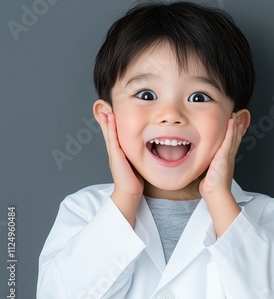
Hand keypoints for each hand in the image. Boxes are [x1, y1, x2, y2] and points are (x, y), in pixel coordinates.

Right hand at [96, 111, 143, 225]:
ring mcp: (113, 152)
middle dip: (106, 119)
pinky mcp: (115, 155)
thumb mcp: (136, 163)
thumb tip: (146, 148)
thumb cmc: (134, 180)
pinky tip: (111, 119)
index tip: (110, 111)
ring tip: (105, 108)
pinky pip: (113, 138)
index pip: (114, 134)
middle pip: (109, 131)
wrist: (129, 192)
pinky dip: (111, 128)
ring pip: (109, 133)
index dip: (111, 123)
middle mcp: (114, 151)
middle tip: (103, 105)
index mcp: (119, 152)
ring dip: (107, 120)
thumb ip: (137, 155)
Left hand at [199, 112, 243, 199]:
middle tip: (237, 118)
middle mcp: (229, 157)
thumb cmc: (211, 188)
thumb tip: (201, 166)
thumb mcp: (209, 174)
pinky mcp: (225, 155)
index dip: (233, 136)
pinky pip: (229, 139)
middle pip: (234, 139)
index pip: (230, 145)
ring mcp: (228, 156)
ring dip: (234, 126)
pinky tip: (231, 121)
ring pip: (233, 137)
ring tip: (235, 116)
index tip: (234, 128)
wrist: (215, 193)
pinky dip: (231, 129)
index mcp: (225, 162)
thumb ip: (207, 168)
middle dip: (236, 128)